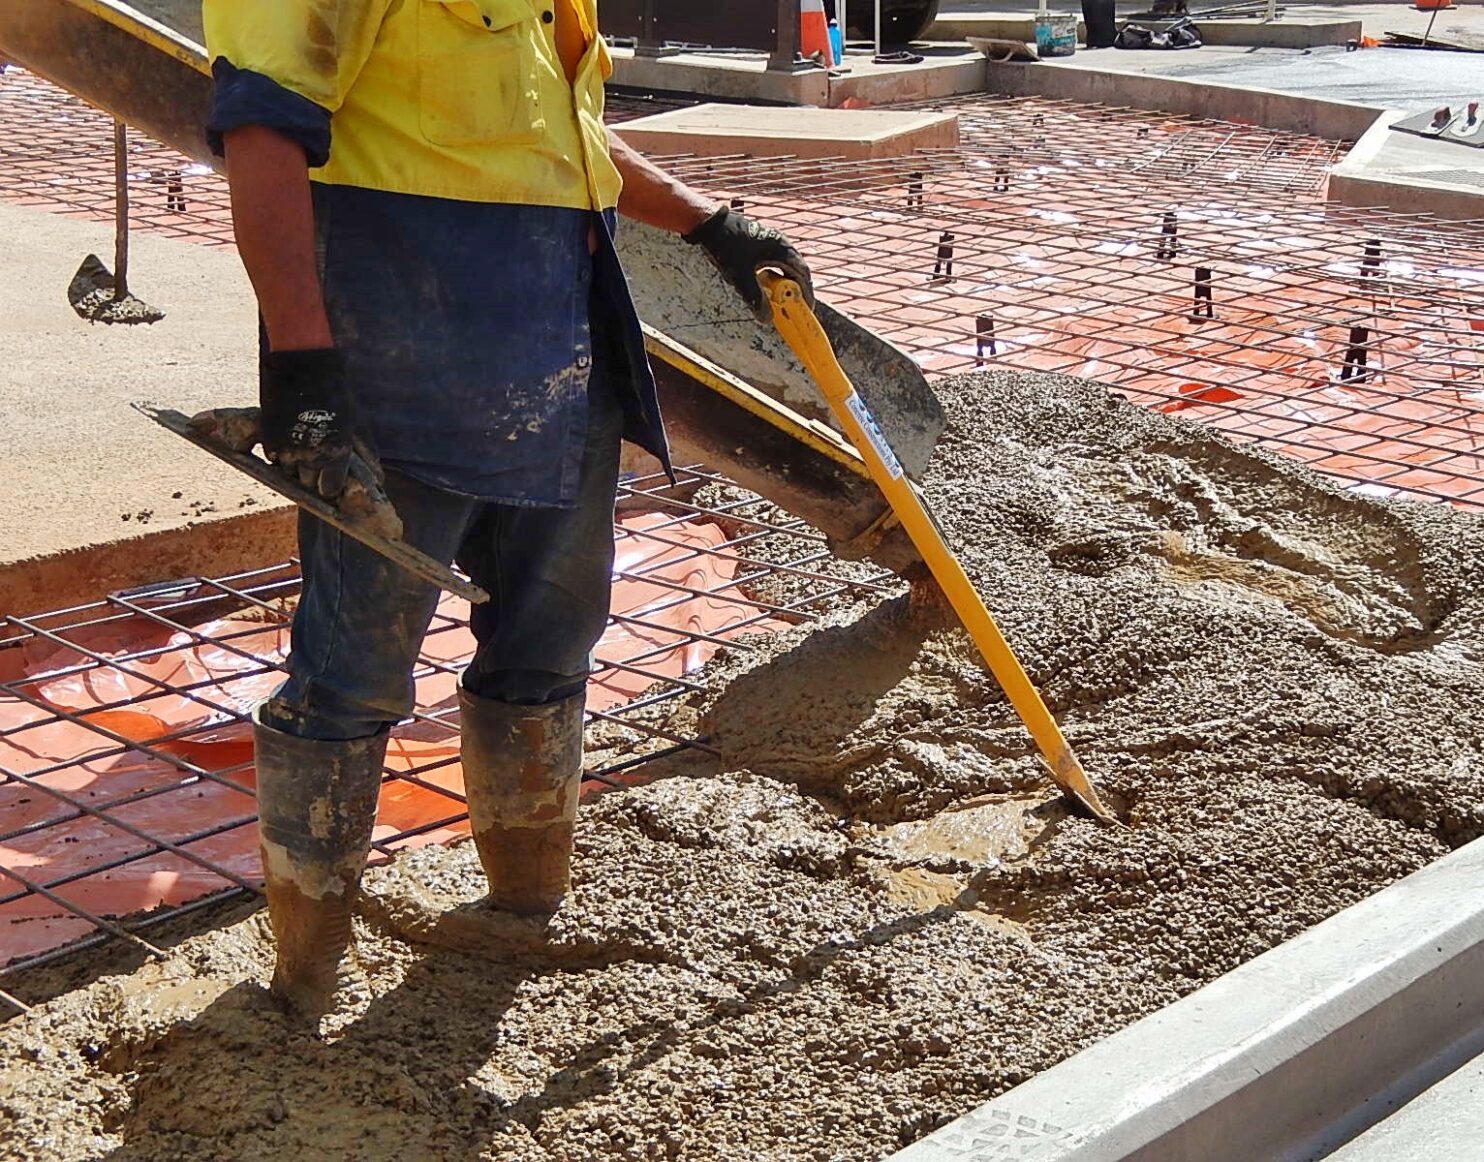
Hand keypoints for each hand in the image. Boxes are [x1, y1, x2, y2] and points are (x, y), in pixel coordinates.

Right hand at [259, 347, 356, 498]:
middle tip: (317, 459)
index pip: (330, 488)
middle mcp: (311, 456)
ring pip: (290, 474)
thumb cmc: (336, 393)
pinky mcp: (269, 442)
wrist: (302, 367)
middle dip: (313, 476)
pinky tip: (290, 438)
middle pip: (309, 483)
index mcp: (336, 453)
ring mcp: (288, 451)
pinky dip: (281, 455)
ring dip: (297, 466)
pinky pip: (275, 461)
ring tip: (304, 446)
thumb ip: (367, 452)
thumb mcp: (358, 422)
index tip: (330, 480)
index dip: (330, 486)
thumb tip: (379, 478)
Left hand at [683, 207, 813, 322]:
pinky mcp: (763, 238)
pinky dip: (778, 272)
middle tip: (797, 305)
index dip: (807, 292)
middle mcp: (781, 242)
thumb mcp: (741, 278)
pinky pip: (778, 258)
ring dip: (788, 280)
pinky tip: (769, 281)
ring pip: (788, 263)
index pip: (802, 273)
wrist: (710, 223)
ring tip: (784, 296)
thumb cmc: (726, 247)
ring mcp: (772, 238)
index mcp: (781, 249)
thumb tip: (766, 318)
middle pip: (798, 268)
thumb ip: (755, 299)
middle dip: (798, 288)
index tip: (808, 308)